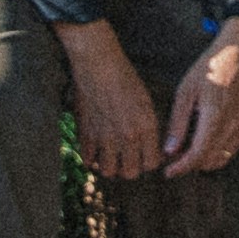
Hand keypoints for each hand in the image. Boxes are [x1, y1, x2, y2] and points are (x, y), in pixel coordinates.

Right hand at [57, 15, 165, 182]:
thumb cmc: (124, 77)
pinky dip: (92, 159)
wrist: (98, 64)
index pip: (152, 164)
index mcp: (146, 127)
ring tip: (111, 157)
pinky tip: (96, 150)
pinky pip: (88, 160)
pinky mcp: (86, 134)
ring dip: (111, 167)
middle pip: (131, 174)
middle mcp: (127, 136)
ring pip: (109, 172)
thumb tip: (149, 146)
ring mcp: (105, 137)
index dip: (149, 162)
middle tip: (129, 159)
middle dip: (131, 168)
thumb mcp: (145, 100)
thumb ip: (148, 126)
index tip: (145, 156)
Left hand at [157, 21, 238, 175]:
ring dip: (204, 161)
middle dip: (190, 165)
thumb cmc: (210, 67)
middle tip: (173, 159)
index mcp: (215, 117)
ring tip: (187, 152)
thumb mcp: (186, 91)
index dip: (182, 168)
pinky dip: (217, 154)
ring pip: (222, 158)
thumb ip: (178, 123)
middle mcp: (232, 126)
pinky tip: (205, 143)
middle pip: (210, 161)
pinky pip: (232, 149)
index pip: (198, 155)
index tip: (168, 172)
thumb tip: (170, 151)